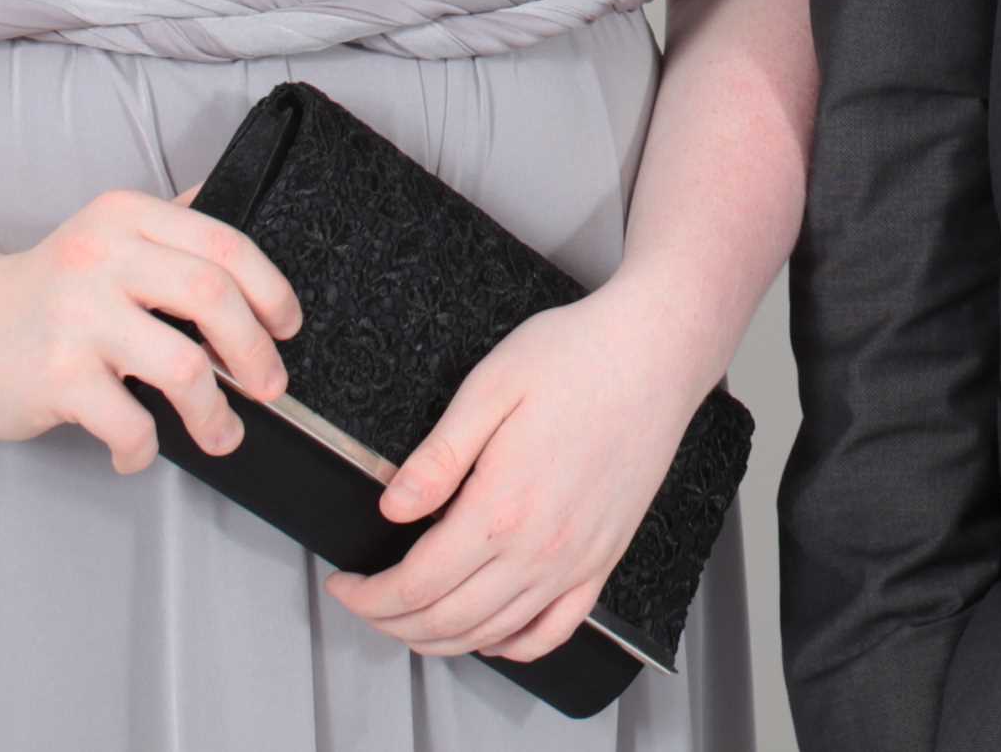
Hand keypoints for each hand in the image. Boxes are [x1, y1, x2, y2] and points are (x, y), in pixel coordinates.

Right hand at [0, 184, 300, 472]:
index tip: (287, 326)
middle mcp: (101, 256)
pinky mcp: (54, 374)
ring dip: (215, 413)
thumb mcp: (104, 235)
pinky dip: (145, 449)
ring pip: (184, 366)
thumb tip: (250, 202)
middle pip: (214, 297)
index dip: (271, 289)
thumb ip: (170, 225)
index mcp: (125, 216)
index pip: (225, 243)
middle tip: (268, 387)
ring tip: (222, 434)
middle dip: (256, 351)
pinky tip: (138, 453)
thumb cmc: (42, 292)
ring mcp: (76, 316)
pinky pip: (129, 422)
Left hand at [328, 282, 717, 662]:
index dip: (368, 597)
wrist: (655, 352)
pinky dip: (513, 647)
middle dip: (391, 622)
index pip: (415, 584)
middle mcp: (540, 548)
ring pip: (492, 634)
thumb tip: (392, 509)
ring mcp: (576, 560)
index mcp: (501, 508)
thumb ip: (437, 457)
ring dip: (439, 640)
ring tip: (408, 620)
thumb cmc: (579, 356)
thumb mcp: (489, 387)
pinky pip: (554, 630)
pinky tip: (490, 635)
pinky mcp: (605, 557)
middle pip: (446, 621)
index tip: (345, 586)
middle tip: (366, 603)